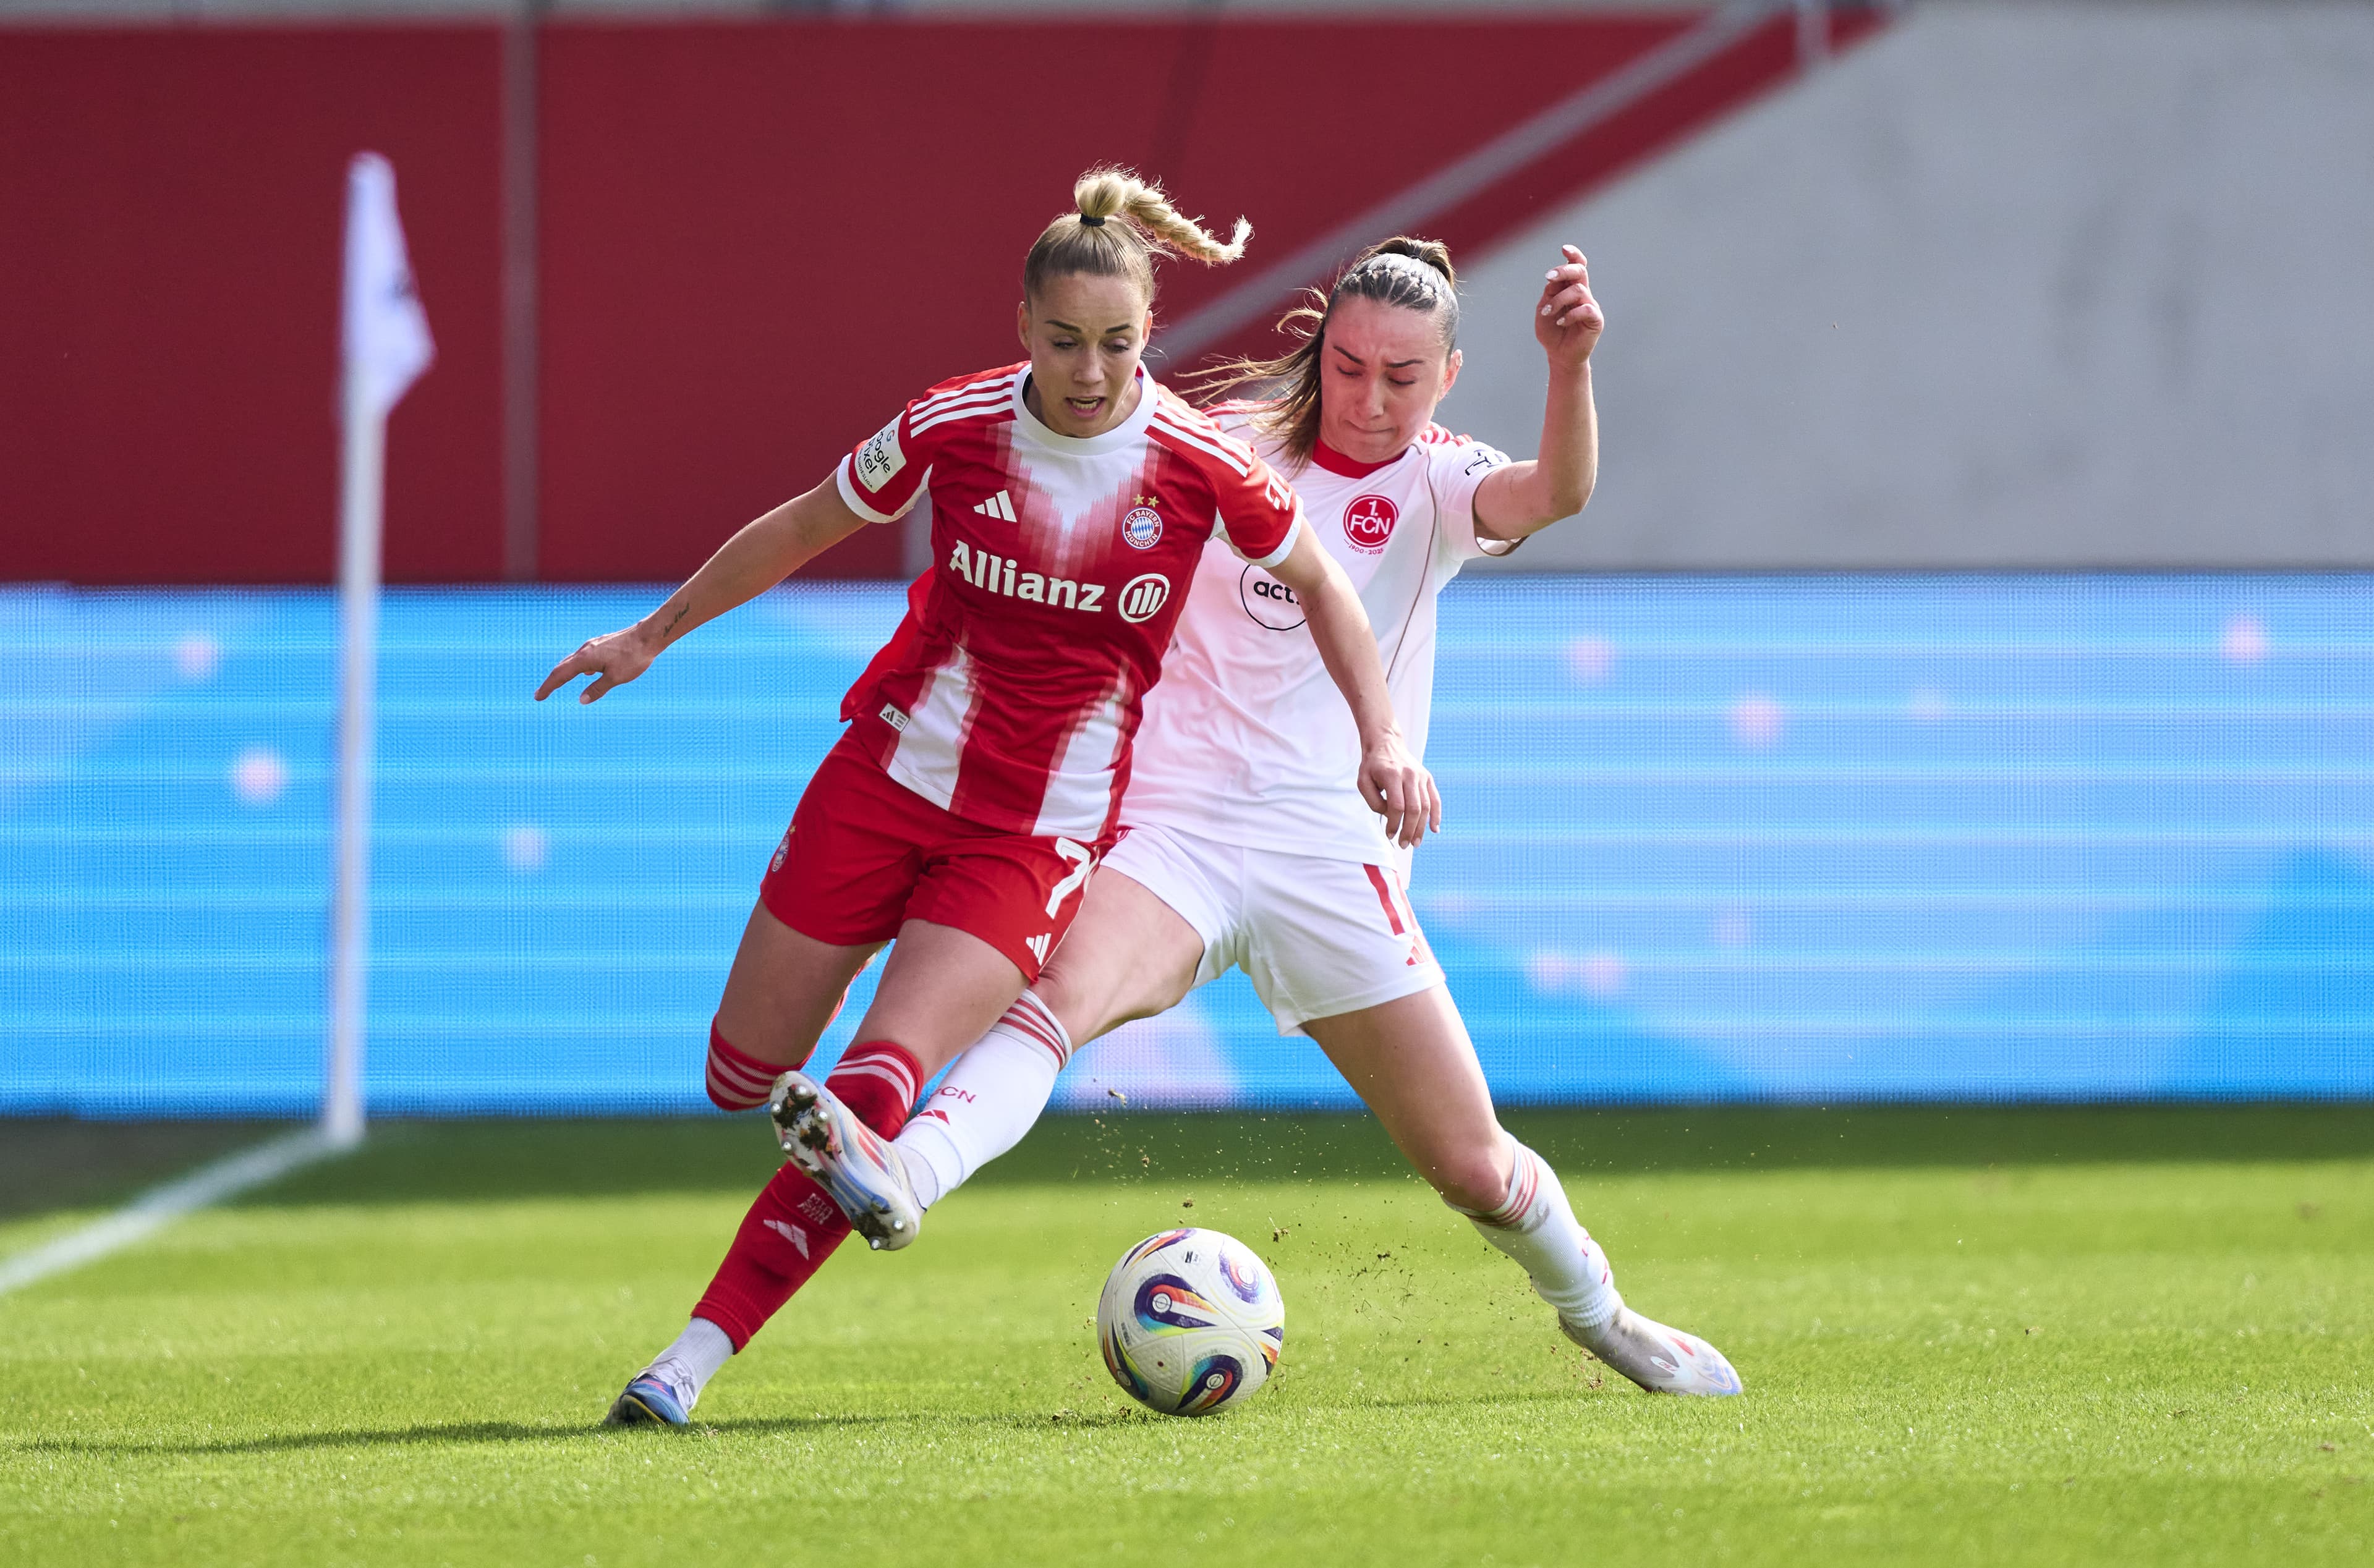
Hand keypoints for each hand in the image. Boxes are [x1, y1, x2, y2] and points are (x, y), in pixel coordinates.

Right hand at [535, 622, 661, 703]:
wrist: (649, 636)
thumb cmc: (634, 657)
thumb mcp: (615, 678)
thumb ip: (597, 689)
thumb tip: (582, 700)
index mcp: (585, 658)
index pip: (560, 675)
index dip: (548, 687)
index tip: (538, 697)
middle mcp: (585, 650)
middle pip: (562, 667)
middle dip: (551, 681)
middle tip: (541, 693)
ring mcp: (593, 645)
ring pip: (573, 661)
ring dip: (564, 673)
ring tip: (558, 683)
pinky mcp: (602, 644)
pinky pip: (584, 657)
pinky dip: (577, 667)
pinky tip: (586, 672)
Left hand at [1358, 728, 1442, 849]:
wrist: (1386, 743)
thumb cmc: (1372, 766)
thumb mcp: (1363, 782)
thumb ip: (1374, 802)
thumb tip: (1390, 817)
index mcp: (1392, 775)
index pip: (1397, 806)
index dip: (1394, 824)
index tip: (1389, 835)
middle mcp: (1409, 775)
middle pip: (1414, 808)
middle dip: (1409, 830)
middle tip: (1404, 845)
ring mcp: (1421, 776)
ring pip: (1425, 806)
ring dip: (1421, 827)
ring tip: (1415, 842)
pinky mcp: (1427, 777)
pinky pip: (1435, 798)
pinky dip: (1436, 815)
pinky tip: (1435, 829)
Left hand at [1534, 244, 1601, 371]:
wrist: (1559, 355)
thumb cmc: (1551, 332)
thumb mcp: (1543, 310)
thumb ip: (1549, 294)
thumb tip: (1553, 280)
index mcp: (1570, 288)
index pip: (1577, 266)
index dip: (1573, 255)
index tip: (1564, 248)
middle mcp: (1583, 294)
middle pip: (1580, 272)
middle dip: (1564, 270)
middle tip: (1549, 277)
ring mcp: (1590, 306)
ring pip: (1578, 291)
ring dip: (1558, 300)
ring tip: (1547, 313)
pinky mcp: (1596, 320)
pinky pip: (1586, 309)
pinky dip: (1570, 314)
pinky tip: (1560, 322)